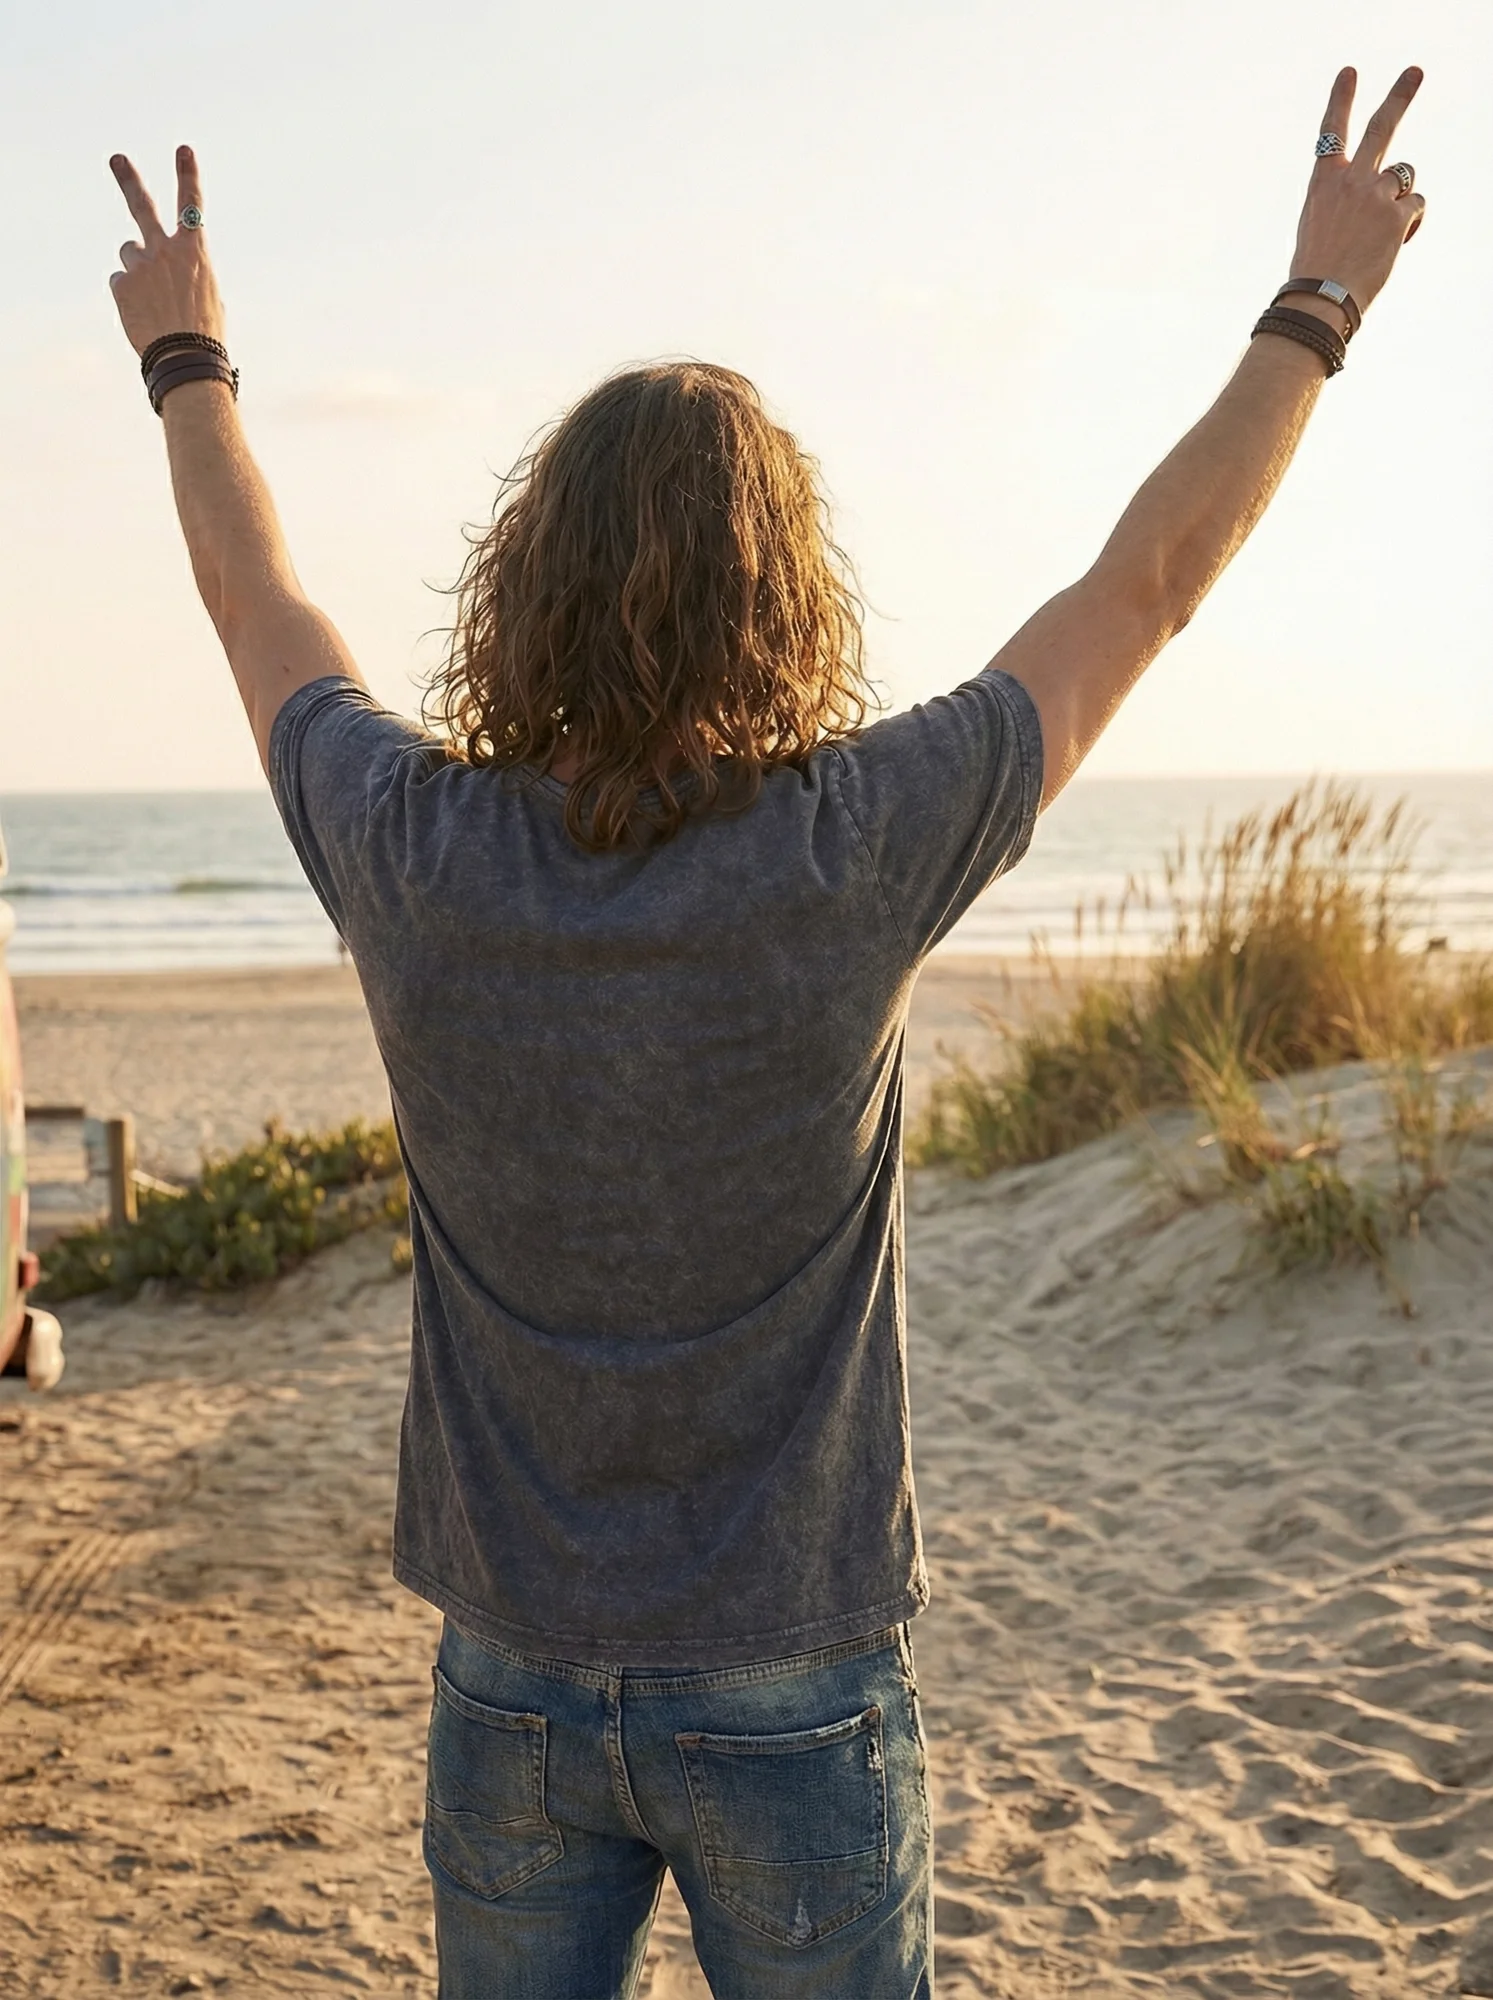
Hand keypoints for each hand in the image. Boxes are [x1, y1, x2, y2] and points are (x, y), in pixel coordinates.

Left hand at [108, 146, 224, 356]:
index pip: (192, 205)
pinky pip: (120, 281)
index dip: (188, 175)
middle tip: (116, 159)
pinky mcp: (122, 283)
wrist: (185, 359)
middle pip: (142, 206)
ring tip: (151, 298)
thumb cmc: (204, 333)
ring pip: (129, 252)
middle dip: (129, 179)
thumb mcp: (208, 295)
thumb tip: (166, 266)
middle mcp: (165, 250)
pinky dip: (128, 295)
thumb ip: (187, 270)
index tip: (183, 149)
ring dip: (136, 268)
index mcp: (195, 252)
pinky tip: (143, 313)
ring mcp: (141, 265)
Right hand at [1289, 67, 1426, 317]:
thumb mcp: (1318, 224)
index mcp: (1323, 182)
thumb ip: (1345, 197)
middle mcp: (1351, 179)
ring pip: (1405, 176)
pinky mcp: (1398, 213)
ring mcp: (1375, 194)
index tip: (1350, 72)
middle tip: (1415, 71)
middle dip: (1400, 96)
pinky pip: (1415, 205)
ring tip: (1381, 230)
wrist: (1321, 297)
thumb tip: (1388, 189)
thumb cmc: (1316, 269)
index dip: (1341, 99)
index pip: (1332, 131)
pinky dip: (1409, 224)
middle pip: (1382, 127)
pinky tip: (1392, 243)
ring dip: (1400, 197)